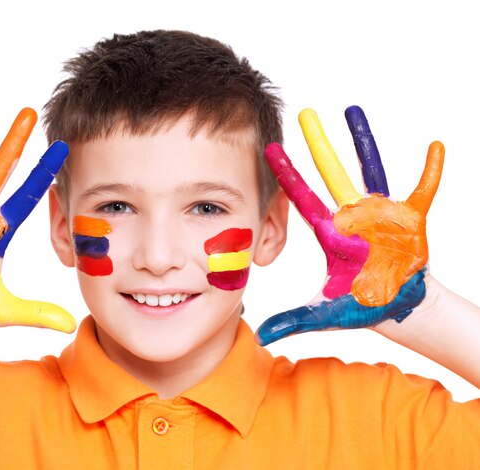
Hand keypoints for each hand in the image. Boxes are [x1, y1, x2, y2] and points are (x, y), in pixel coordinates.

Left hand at [256, 106, 443, 345]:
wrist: (398, 306)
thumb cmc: (361, 305)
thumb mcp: (326, 313)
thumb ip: (294, 321)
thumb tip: (260, 338)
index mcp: (331, 233)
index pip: (302, 198)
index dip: (286, 175)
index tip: (269, 149)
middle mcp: (351, 216)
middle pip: (330, 173)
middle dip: (317, 145)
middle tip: (303, 114)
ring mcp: (380, 213)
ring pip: (369, 168)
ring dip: (362, 140)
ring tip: (351, 109)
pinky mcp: (410, 217)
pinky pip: (422, 189)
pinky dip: (430, 171)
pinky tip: (435, 147)